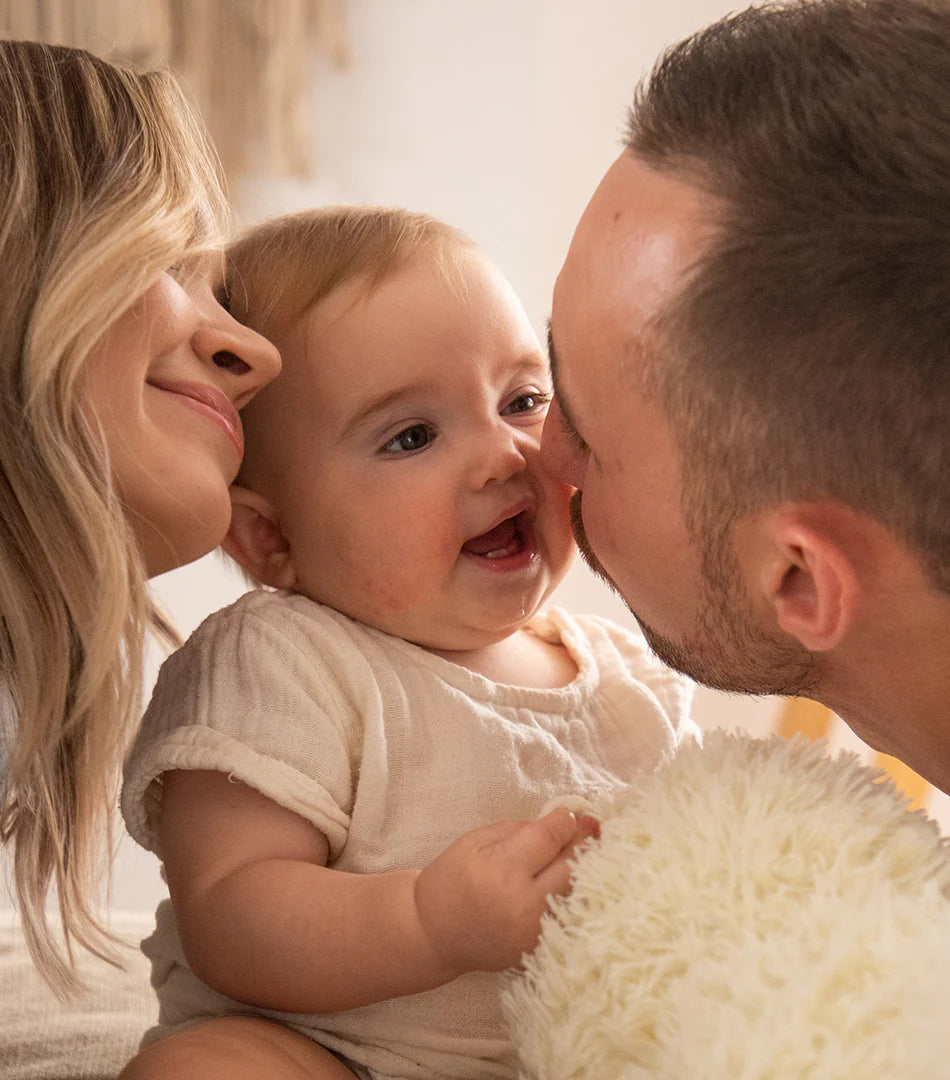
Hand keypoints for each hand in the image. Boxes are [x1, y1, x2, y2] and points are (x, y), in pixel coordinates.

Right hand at [412, 809, 598, 976]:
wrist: (432, 933)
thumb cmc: (451, 879)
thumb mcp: (475, 840)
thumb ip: (518, 829)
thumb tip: (558, 822)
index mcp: (501, 869)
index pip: (549, 839)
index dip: (564, 821)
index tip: (569, 814)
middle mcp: (522, 903)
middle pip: (571, 866)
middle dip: (583, 842)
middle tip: (592, 826)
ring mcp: (533, 931)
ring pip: (575, 893)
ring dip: (585, 869)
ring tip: (589, 849)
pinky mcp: (537, 948)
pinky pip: (566, 915)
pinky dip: (572, 895)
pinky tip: (573, 880)